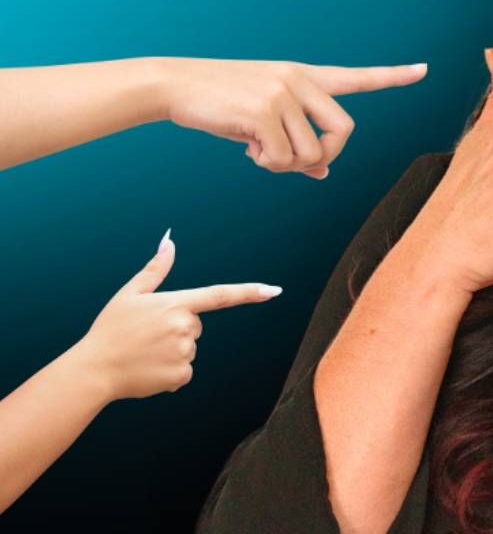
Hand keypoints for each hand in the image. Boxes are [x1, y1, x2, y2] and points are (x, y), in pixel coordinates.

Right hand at [71, 230, 280, 400]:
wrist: (93, 370)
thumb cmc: (110, 329)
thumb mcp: (130, 294)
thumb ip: (155, 270)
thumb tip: (169, 241)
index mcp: (175, 304)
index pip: (220, 295)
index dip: (250, 292)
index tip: (275, 290)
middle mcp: (184, 327)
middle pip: (195, 325)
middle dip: (176, 329)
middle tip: (146, 335)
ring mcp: (185, 352)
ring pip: (189, 348)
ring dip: (171, 351)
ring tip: (144, 353)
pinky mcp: (181, 375)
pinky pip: (184, 370)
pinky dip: (170, 371)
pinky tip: (148, 369)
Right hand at [158, 57, 427, 178]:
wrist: (175, 84)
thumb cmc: (222, 103)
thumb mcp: (265, 118)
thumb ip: (298, 139)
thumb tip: (323, 173)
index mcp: (304, 76)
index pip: (357, 78)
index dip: (392, 77)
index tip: (424, 69)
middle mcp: (299, 80)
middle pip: (343, 133)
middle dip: (325, 157)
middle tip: (296, 163)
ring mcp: (282, 93)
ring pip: (311, 154)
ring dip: (286, 165)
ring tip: (258, 150)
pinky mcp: (262, 111)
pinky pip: (282, 159)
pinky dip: (267, 165)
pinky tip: (246, 149)